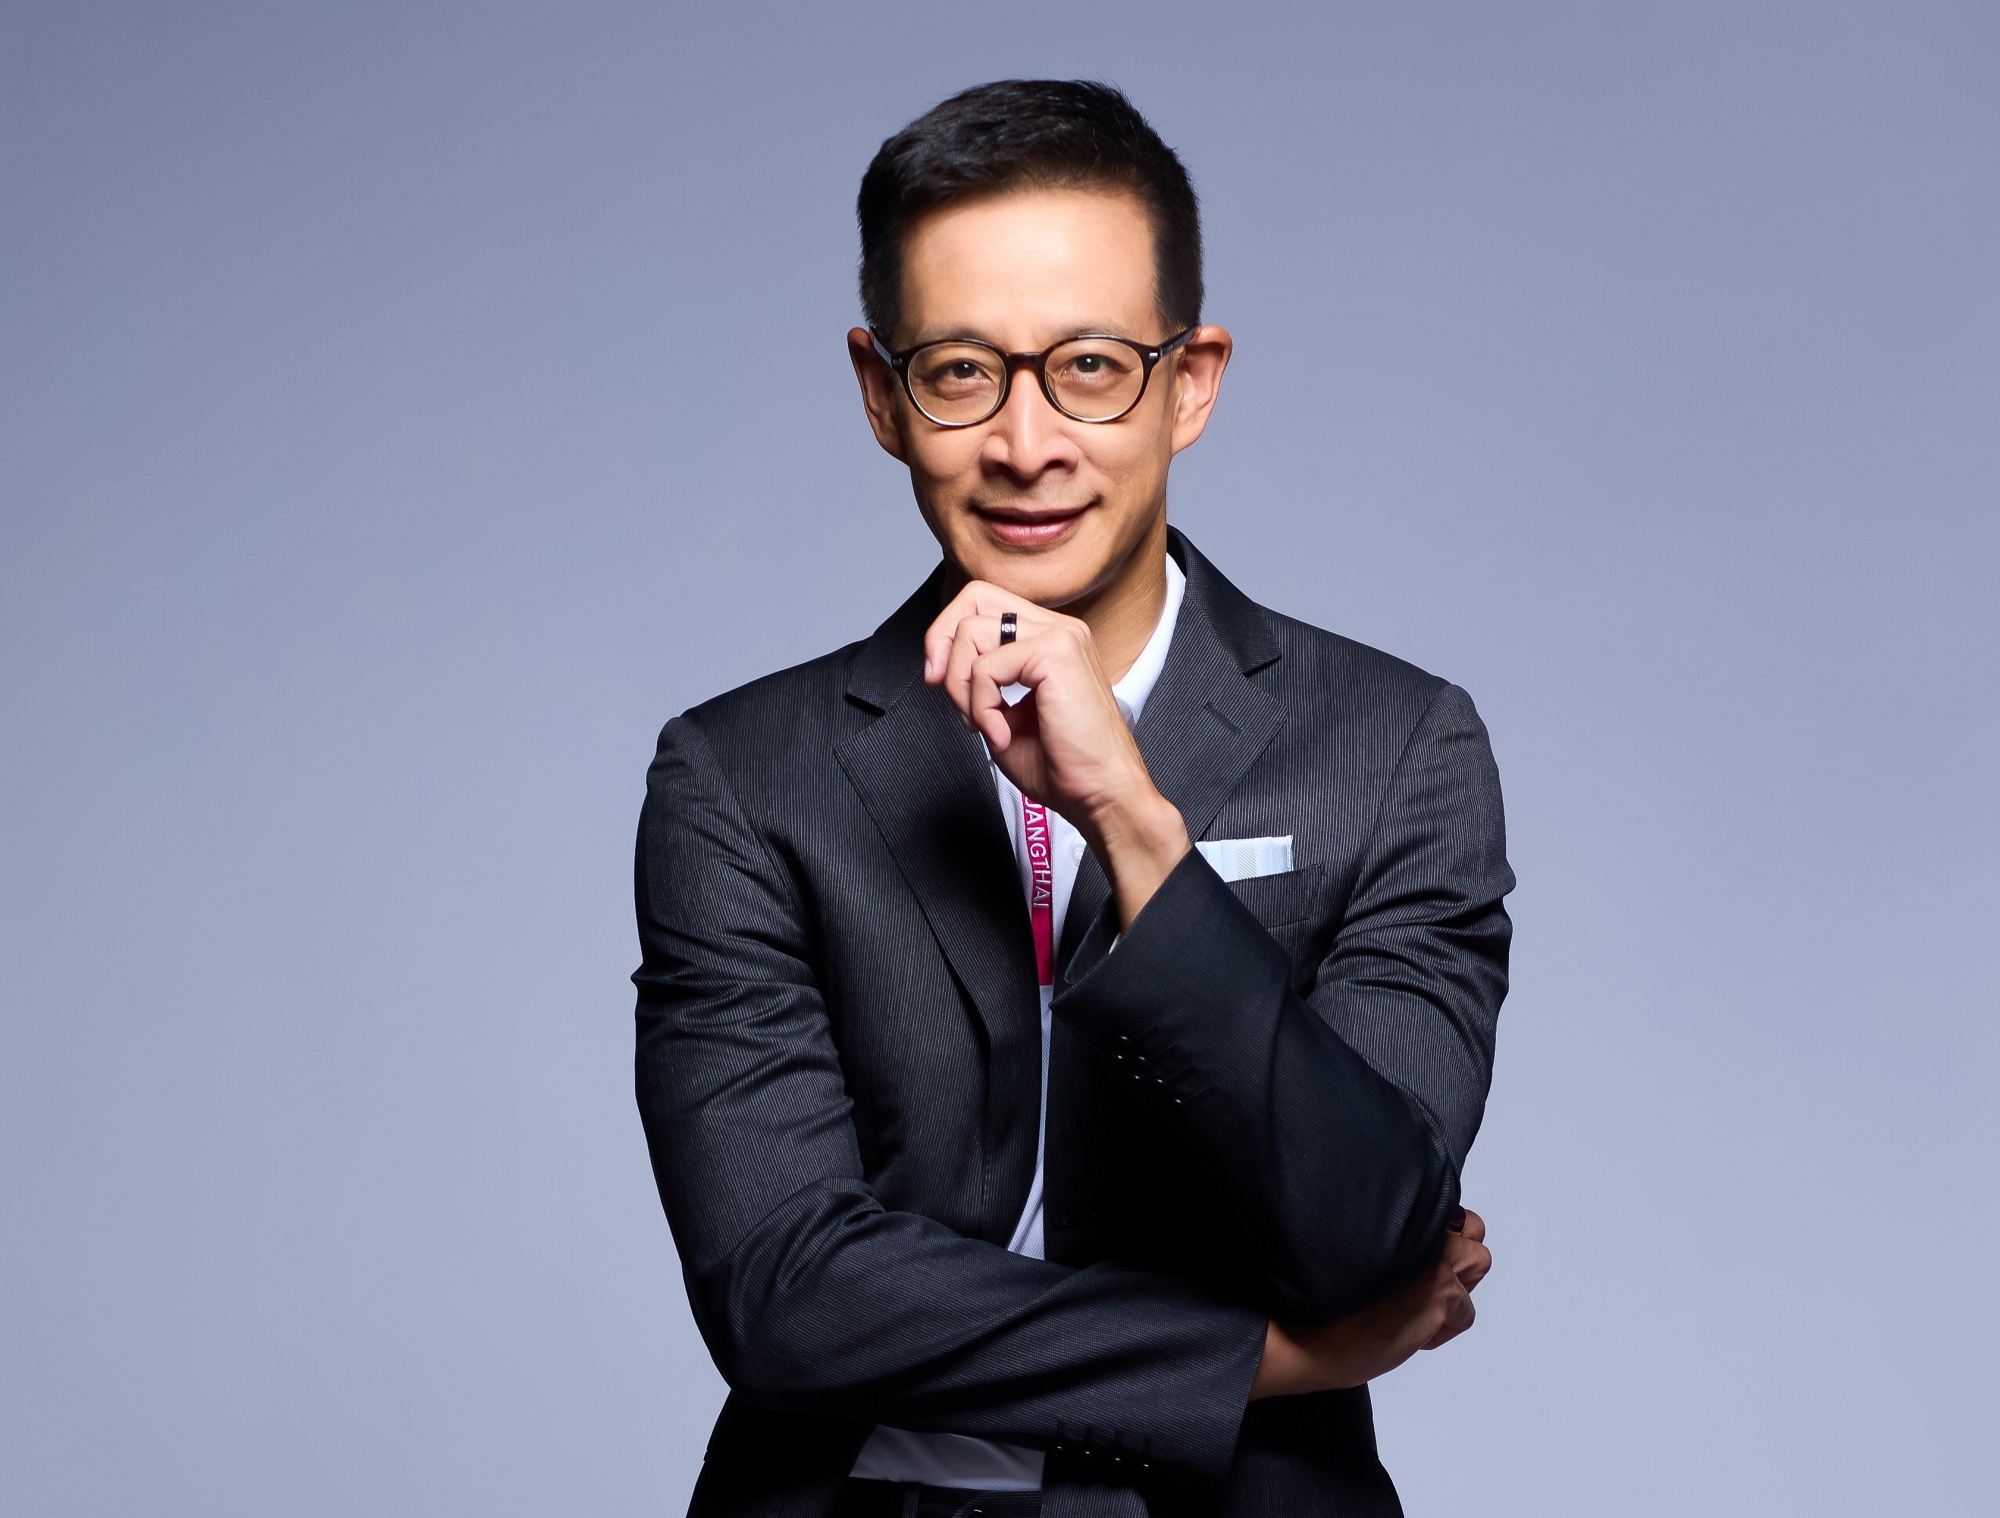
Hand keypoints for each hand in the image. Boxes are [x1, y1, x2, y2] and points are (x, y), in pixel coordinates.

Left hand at [924, 580, 1188, 925]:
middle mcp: (1059, 628)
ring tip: (984, 723)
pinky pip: (986, 667)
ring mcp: (1061, 636)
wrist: (1101, 795)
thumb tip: (940, 664)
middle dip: (941, 641)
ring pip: (972, 631)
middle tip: (938, 686)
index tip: (936, 678)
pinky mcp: (1056, 654)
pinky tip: (1002, 733)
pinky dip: (981, 706)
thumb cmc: (1063, 766)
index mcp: (1050, 638)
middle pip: (974, 596)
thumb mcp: (1005, 714)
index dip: (948, 634)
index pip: (984, 601)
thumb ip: (980, 682)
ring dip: (961, 686)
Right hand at [1250, 1208, 1491, 1398]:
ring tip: (1422, 1307)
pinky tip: (1412, 1332)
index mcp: (1396, 1213)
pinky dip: (1443, 1329)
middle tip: (1430, 1284)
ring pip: (1479, 1262)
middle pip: (1473, 1227)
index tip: (1420, 1263)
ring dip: (1457, 1288)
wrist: (1312, 1337)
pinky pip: (1466, 1313)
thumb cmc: (1325, 1302)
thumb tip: (1421, 1248)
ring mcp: (1434, 1257)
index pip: (1445, 1210)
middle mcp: (1419, 1226)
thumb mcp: (1358, 1253)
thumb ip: (1392, 1240)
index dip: (1439, 1240)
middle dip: (1459, 1256)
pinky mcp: (1442, 1291)